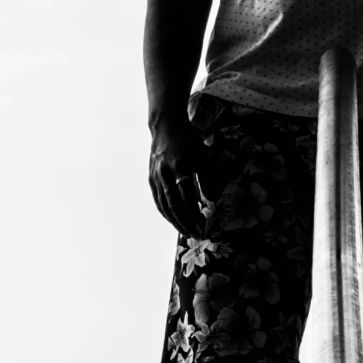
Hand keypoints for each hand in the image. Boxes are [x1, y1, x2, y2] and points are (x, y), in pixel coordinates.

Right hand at [149, 110, 216, 236]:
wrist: (165, 127)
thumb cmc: (188, 141)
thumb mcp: (203, 156)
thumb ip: (208, 178)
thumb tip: (211, 201)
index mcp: (180, 167)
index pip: (188, 197)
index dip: (195, 214)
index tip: (205, 226)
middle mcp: (165, 174)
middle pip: (175, 205)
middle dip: (186, 223)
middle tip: (197, 236)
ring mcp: (156, 177)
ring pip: (164, 206)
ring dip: (175, 222)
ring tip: (186, 233)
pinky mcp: (151, 179)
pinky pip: (158, 200)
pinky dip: (166, 213)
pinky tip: (173, 221)